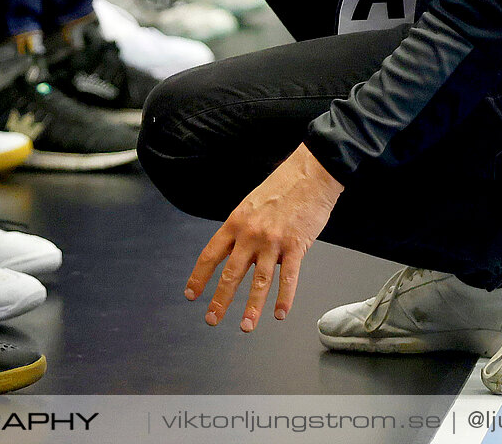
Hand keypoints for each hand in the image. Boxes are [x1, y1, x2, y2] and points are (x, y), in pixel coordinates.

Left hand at [184, 146, 342, 331]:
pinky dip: (284, 299)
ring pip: (259, 282)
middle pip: (231, 273)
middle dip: (220, 300)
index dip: (199, 277)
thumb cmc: (282, 187)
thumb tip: (237, 254)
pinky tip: (279, 314)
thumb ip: (243, 230)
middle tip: (211, 319)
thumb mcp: (251, 204)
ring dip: (251, 308)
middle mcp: (250, 234)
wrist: (309, 174)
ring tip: (246, 327)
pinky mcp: (296, 246)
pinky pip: (288, 278)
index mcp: (235, 222)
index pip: (210, 254)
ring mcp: (273, 241)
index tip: (192, 294)